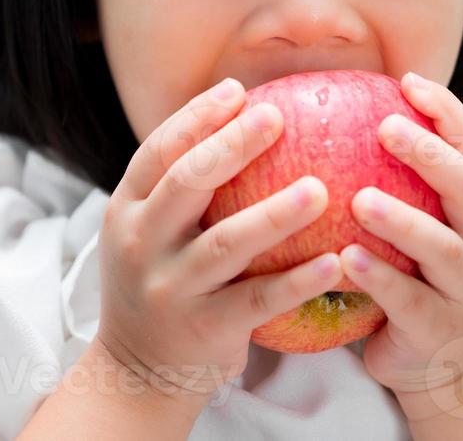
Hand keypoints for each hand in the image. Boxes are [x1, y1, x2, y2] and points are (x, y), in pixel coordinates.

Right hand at [94, 78, 344, 405]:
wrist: (137, 372)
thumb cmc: (162, 280)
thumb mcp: (150, 230)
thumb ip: (182, 185)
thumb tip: (244, 114)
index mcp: (128, 209)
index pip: (159, 151)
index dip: (197, 118)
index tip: (238, 90)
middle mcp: (142, 244)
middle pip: (187, 183)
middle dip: (232, 145)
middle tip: (277, 116)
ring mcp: (172, 288)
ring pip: (224, 243)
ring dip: (274, 214)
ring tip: (319, 189)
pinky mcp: (204, 328)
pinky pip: (257, 300)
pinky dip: (296, 281)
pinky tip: (334, 262)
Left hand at [337, 71, 462, 397]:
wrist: (440, 362)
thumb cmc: (416, 273)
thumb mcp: (422, 219)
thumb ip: (398, 175)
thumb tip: (336, 107)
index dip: (446, 111)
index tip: (408, 82)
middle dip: (430, 154)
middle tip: (385, 128)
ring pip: (443, 247)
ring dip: (402, 220)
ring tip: (360, 200)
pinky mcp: (439, 326)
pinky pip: (408, 300)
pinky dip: (380, 278)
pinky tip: (346, 259)